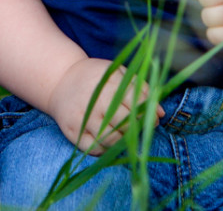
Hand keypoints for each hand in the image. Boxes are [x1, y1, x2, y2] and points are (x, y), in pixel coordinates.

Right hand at [46, 58, 161, 155]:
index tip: (154, 117)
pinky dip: (105, 149)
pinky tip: (109, 139)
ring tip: (125, 133)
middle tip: (141, 127)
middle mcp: (95, 100)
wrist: (61, 80)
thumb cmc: (96, 78)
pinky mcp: (72, 131)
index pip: (136, 102)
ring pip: (111, 139)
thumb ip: (140, 88)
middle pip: (125, 123)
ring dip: (123, 140)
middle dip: (138, 127)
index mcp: (108, 82)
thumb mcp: (117, 73)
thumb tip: (161, 113)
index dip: (149, 112)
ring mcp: (82, 117)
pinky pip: (94, 148)